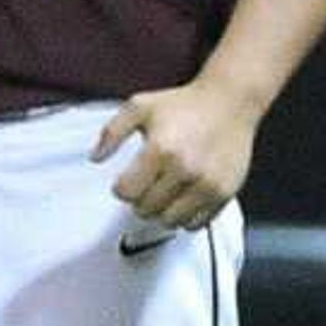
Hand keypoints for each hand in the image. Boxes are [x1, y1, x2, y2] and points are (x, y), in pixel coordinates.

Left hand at [92, 81, 259, 229]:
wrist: (230, 102)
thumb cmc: (184, 104)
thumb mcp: (139, 106)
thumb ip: (112, 132)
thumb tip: (95, 158)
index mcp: (161, 150)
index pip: (126, 193)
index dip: (122, 187)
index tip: (129, 178)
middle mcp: (185, 170)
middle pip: (146, 209)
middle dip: (141, 199)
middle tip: (147, 184)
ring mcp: (207, 184)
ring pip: (170, 221)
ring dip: (162, 211)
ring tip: (165, 194)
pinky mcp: (225, 192)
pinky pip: (197, 223)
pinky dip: (186, 217)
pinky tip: (184, 199)